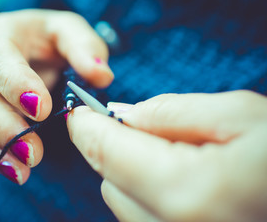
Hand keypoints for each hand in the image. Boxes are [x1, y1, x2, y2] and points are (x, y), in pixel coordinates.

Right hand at [0, 9, 113, 183]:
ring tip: (23, 170)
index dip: (15, 83)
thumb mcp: (72, 34)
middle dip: (2, 126)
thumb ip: (86, 49)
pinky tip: (14, 170)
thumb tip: (101, 76)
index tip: (41, 111)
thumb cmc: (53, 41)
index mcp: (3, 34)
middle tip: (33, 152)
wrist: (35, 49)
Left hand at [67, 90, 266, 221]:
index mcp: (187, 191)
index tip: (79, 111)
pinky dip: (146, 194)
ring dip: (130, 173)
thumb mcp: (242, 115)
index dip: (87, 126)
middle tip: (140, 125)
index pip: (106, 152)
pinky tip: (178, 177)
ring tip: (171, 152)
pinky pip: (145, 219)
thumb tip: (127, 116)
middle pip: (109, 182)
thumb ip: (173, 113)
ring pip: (123, 205)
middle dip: (113, 149)